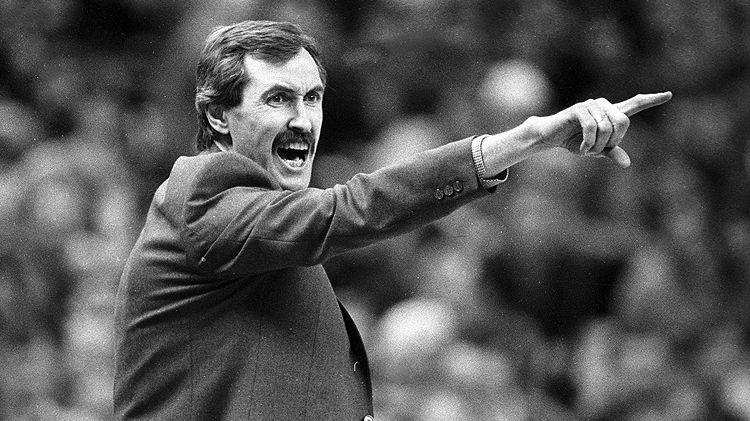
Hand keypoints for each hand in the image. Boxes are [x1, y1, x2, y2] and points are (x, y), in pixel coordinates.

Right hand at [529, 92, 671, 167]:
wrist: (550, 136)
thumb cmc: (573, 141)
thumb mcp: (595, 150)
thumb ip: (611, 152)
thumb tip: (626, 164)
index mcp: (611, 114)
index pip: (635, 104)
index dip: (652, 100)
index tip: (669, 94)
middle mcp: (604, 105)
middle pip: (624, 121)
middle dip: (613, 141)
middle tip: (598, 150)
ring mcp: (591, 105)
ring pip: (607, 127)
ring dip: (597, 145)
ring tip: (586, 149)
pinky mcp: (579, 109)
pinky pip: (592, 127)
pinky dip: (588, 143)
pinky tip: (582, 148)